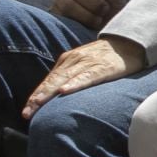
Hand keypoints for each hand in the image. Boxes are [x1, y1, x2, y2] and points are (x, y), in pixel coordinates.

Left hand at [22, 38, 145, 118]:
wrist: (130, 42)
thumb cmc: (107, 57)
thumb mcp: (85, 64)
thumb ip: (73, 76)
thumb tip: (58, 95)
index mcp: (68, 61)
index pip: (49, 80)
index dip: (37, 95)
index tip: (26, 111)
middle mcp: (74, 60)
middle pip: (52, 81)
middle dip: (38, 97)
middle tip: (27, 113)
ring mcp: (88, 62)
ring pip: (64, 79)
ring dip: (50, 92)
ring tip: (38, 104)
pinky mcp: (103, 67)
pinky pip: (87, 76)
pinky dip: (75, 83)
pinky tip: (65, 91)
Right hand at [53, 0, 125, 28]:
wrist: (106, 21)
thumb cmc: (111, 2)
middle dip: (97, 3)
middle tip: (106, 9)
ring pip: (70, 2)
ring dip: (90, 12)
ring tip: (100, 16)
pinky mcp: (56, 9)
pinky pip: (65, 13)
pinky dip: (83, 18)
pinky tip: (93, 21)